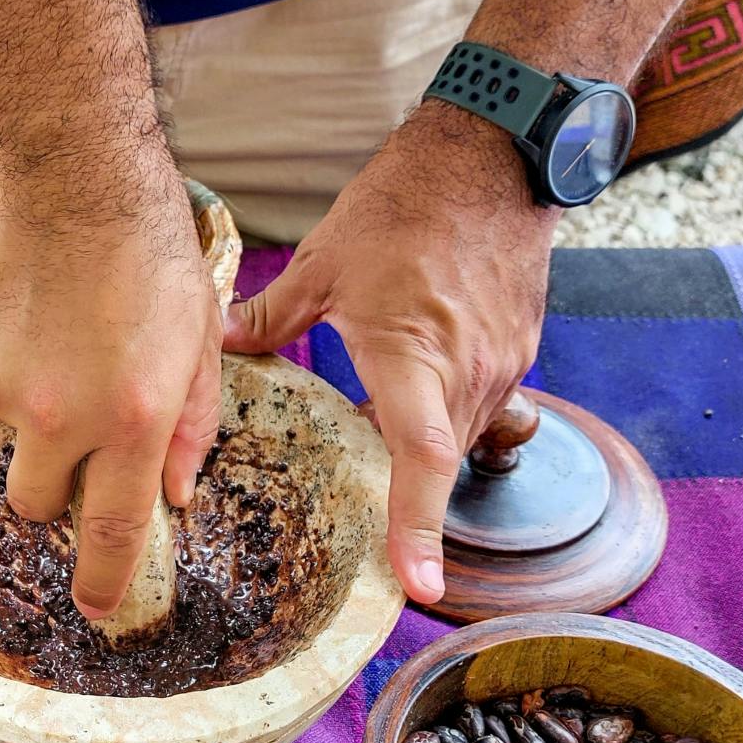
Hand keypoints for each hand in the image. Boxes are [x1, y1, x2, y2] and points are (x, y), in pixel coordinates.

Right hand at [0, 142, 222, 620]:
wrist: (62, 158)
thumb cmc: (145, 236)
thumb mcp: (198, 332)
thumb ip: (188, 422)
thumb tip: (174, 491)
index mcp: (128, 417)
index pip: (107, 532)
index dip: (100, 583)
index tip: (96, 610)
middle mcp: (56, 413)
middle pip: (37, 503)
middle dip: (57, 490)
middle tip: (83, 437)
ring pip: (11, 432)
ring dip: (37, 408)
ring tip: (67, 333)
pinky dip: (9, 360)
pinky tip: (35, 305)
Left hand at [222, 101, 554, 605]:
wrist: (494, 154)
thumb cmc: (405, 204)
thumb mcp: (323, 262)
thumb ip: (271, 318)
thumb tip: (221, 348)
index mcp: (412, 355)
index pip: (420, 458)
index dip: (419, 527)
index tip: (420, 587)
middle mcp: (468, 370)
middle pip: (437, 461)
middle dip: (409, 496)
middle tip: (379, 534)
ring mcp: (503, 362)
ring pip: (463, 436)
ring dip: (425, 446)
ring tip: (385, 431)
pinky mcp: (521, 348)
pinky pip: (482, 403)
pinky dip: (448, 409)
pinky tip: (418, 381)